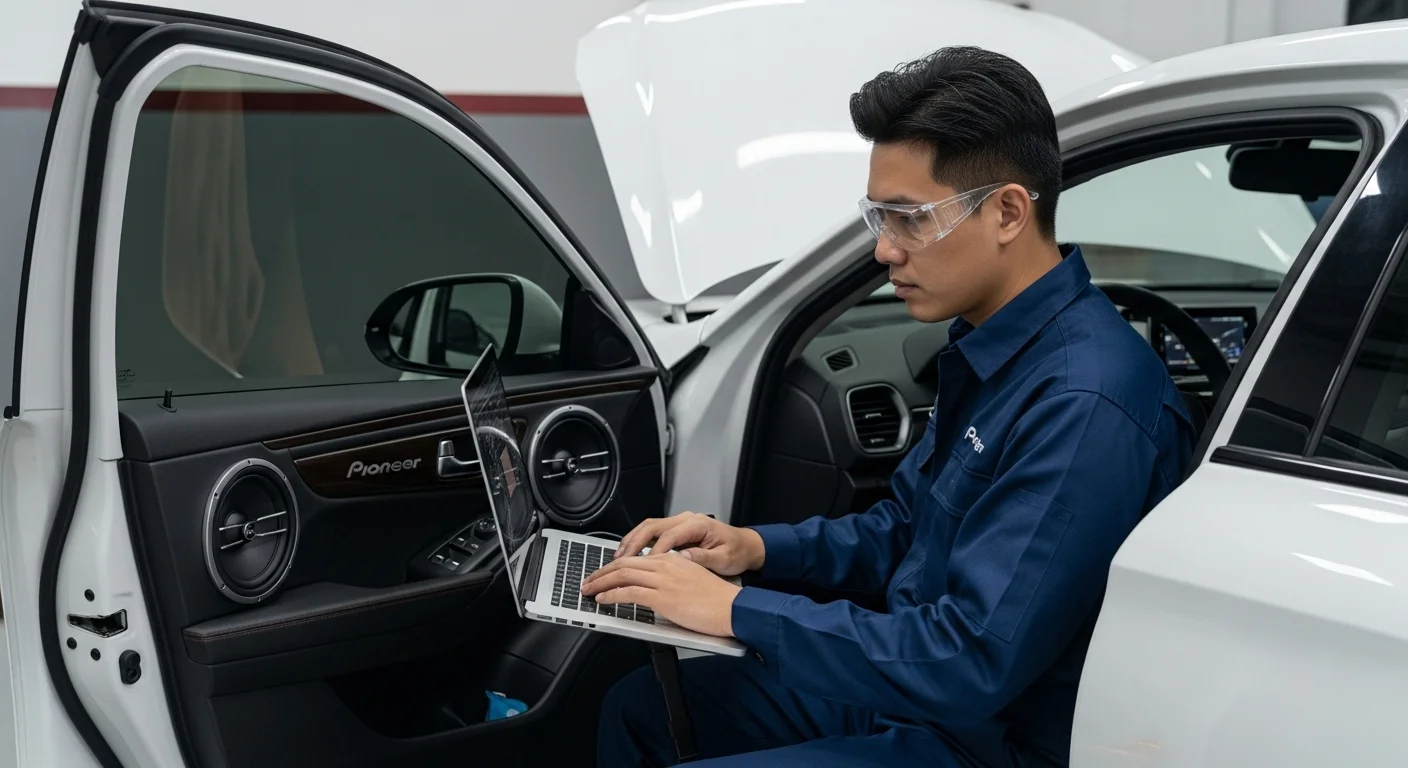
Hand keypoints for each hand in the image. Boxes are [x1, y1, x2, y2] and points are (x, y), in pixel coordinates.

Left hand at [582, 552, 741, 636]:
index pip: (636, 558)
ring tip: (589, 589)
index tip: (604, 573)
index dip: (615, 566)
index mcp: (672, 559)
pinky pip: (628, 592)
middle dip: (602, 572)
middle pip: (624, 563)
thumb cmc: (717, 599)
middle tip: (589, 580)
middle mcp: (665, 564)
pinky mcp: (661, 596)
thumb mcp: (691, 580)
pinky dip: (612, 594)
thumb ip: (671, 579)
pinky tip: (604, 598)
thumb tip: (654, 588)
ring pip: (622, 575)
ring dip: (601, 582)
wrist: (732, 607)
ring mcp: (663, 579)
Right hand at [613, 511, 765, 575]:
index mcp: (698, 524)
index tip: (645, 568)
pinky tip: (629, 554)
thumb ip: (701, 558)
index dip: (655, 553)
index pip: (669, 537)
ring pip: (649, 528)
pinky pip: (653, 533)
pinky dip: (639, 542)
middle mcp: (687, 520)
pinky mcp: (677, 530)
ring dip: (632, 541)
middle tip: (619, 560)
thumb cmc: (737, 551)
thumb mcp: (723, 559)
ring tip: (618, 557)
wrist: (746, 546)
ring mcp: (680, 523)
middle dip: (633, 543)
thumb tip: (681, 559)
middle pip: (652, 527)